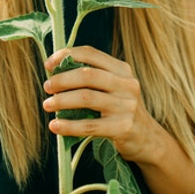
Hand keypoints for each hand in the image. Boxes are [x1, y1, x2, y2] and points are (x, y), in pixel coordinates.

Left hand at [42, 45, 159, 162]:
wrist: (147, 139)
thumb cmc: (121, 110)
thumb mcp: (114, 88)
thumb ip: (92, 78)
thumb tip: (55, 72)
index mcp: (122, 70)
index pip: (91, 54)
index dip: (66, 56)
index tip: (48, 64)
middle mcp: (127, 84)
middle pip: (87, 75)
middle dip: (62, 79)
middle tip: (47, 86)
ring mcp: (126, 106)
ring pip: (86, 98)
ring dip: (61, 101)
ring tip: (47, 105)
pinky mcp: (123, 127)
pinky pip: (89, 126)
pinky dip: (68, 125)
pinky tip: (55, 126)